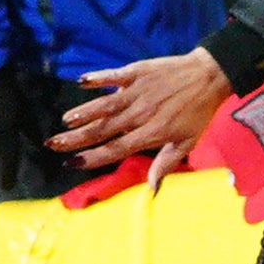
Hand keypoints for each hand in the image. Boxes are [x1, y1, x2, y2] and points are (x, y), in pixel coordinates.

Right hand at [52, 47, 224, 187]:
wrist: (210, 77)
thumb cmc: (198, 113)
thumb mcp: (187, 142)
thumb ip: (165, 164)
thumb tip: (152, 189)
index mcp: (151, 133)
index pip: (116, 149)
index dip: (93, 157)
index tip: (72, 163)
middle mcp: (140, 114)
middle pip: (103, 129)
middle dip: (76, 138)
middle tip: (53, 144)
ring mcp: (137, 92)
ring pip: (104, 105)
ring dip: (83, 112)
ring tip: (64, 121)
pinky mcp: (137, 73)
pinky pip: (113, 76)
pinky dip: (98, 79)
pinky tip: (82, 83)